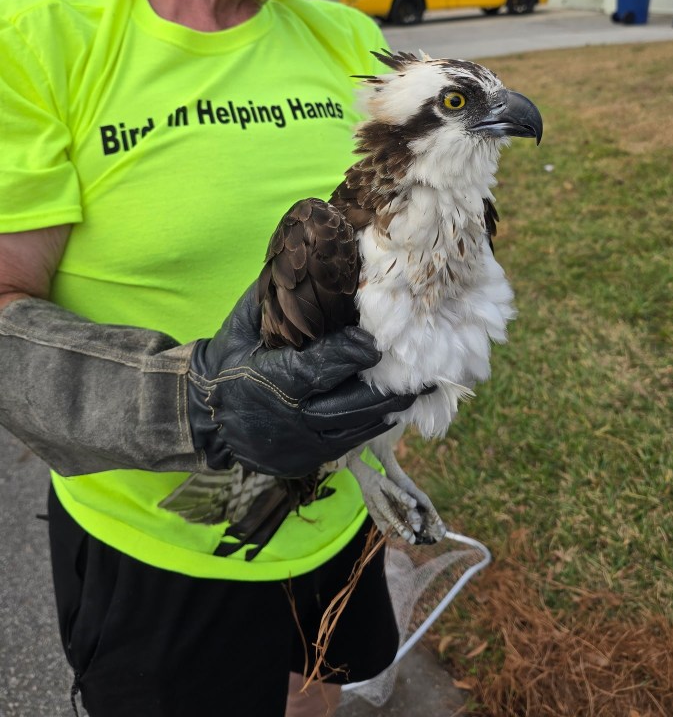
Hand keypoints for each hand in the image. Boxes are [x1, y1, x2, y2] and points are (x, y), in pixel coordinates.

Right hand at [187, 283, 415, 477]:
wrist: (203, 415)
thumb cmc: (227, 360)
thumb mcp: (243, 325)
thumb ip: (274, 299)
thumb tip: (304, 258)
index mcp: (271, 381)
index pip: (317, 369)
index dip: (349, 355)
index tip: (377, 343)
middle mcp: (289, 418)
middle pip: (348, 406)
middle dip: (389, 389)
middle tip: (423, 373)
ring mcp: (300, 443)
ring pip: (354, 428)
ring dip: (388, 409)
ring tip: (419, 390)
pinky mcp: (306, 459)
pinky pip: (347, 444)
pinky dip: (371, 426)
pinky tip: (392, 411)